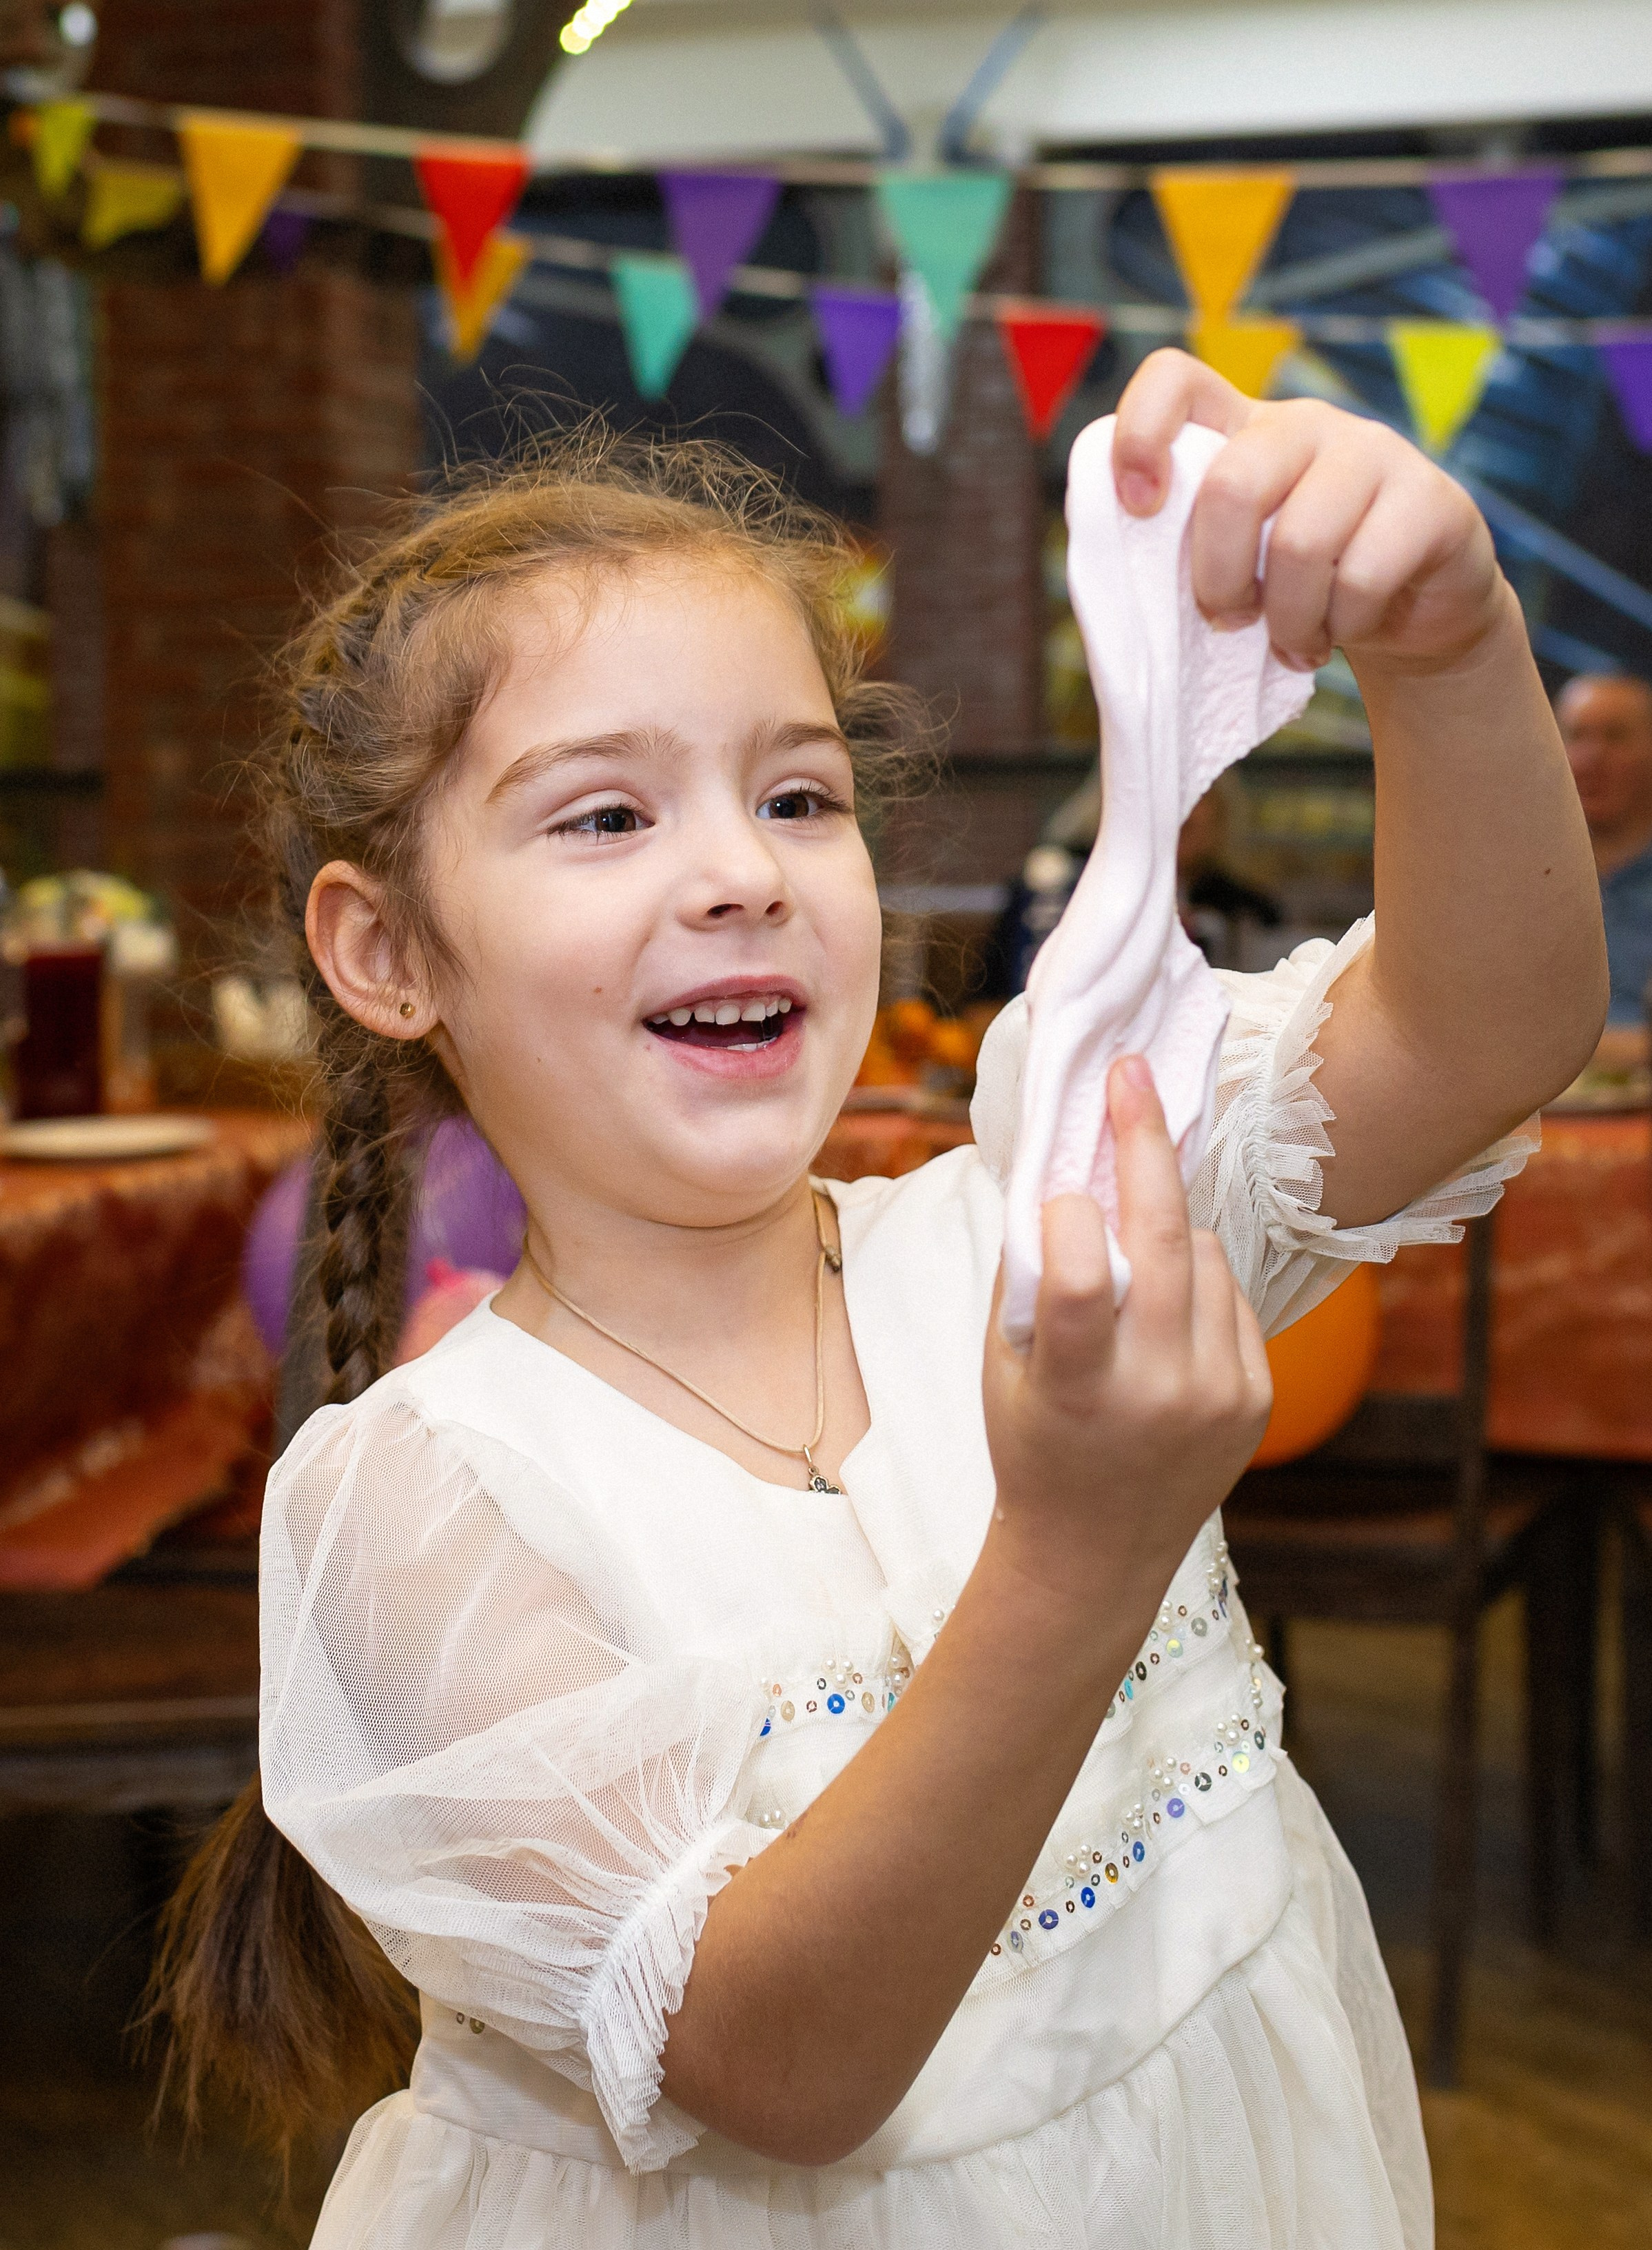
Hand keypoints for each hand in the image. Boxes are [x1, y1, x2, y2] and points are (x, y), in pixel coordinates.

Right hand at [981, 1055, 1271, 1614]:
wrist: (1097, 1550)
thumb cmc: (1033, 1442)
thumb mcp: (1004, 1364)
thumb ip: (1029, 1273)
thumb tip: (1060, 1165)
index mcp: (1078, 1387)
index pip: (1082, 1280)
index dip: (1069, 1217)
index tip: (1063, 1182)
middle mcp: (1158, 1391)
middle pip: (1161, 1239)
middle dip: (1144, 1143)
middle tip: (1131, 1076)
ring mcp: (1218, 1393)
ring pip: (1201, 1254)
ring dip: (1166, 1233)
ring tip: (1131, 1271)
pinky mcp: (1257, 1394)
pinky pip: (1230, 1293)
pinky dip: (1196, 1281)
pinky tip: (1167, 1314)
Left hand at [1111, 347, 1505, 676]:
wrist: (1418, 610)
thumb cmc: (1305, 588)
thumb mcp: (1239, 562)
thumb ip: (1187, 551)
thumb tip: (1118, 579)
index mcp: (1242, 430)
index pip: (1175, 381)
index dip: (1141, 433)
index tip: (1139, 507)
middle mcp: (1306, 425)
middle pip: (1233, 484)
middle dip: (1218, 577)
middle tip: (1229, 620)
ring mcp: (1373, 452)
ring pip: (1298, 543)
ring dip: (1286, 619)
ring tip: (1293, 642)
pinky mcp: (1428, 498)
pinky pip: (1361, 577)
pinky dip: (1339, 627)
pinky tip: (1339, 635)